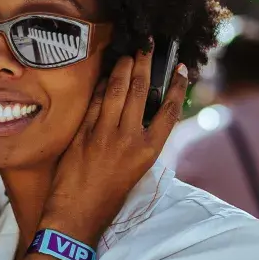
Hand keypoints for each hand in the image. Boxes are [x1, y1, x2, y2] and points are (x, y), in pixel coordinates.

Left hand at [41, 47, 188, 243]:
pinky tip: (106, 76)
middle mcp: (129, 138)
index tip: (181, 68)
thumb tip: (145, 113)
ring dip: (123, 68)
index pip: (170, 110)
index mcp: (149, 151)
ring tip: (128, 55)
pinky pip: (95, 101)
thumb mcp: (136, 170)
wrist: (77, 214)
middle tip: (148, 45)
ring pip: (117, 90)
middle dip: (146, 63)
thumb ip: (142, 142)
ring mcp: (104, 134)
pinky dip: (102, 86)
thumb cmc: (109, 196)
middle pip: (142, 91)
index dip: (177, 86)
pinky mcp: (83, 133)